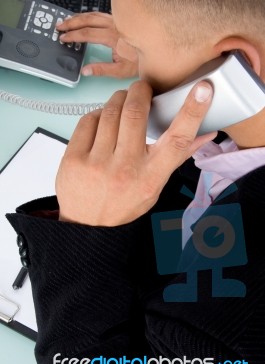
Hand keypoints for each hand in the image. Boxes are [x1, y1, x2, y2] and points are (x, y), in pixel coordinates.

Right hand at [56, 12, 138, 77]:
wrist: (156, 52)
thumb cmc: (140, 61)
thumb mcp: (120, 71)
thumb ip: (101, 70)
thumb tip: (86, 71)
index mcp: (112, 37)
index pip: (87, 34)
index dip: (73, 35)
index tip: (63, 38)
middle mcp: (114, 26)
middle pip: (88, 20)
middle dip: (71, 23)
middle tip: (59, 26)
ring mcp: (117, 22)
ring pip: (93, 14)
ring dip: (78, 17)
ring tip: (68, 21)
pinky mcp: (120, 21)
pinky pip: (100, 14)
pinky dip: (89, 16)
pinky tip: (85, 19)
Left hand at [56, 80, 215, 225]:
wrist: (87, 224)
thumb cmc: (123, 204)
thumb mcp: (155, 185)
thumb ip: (177, 157)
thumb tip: (205, 134)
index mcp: (150, 177)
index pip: (177, 141)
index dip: (192, 112)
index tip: (202, 91)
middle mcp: (125, 168)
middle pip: (136, 113)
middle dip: (140, 92)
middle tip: (142, 90)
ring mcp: (97, 163)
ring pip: (110, 111)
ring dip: (119, 100)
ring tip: (122, 104)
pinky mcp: (74, 158)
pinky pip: (89, 119)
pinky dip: (98, 114)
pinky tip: (102, 122)